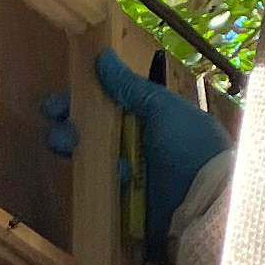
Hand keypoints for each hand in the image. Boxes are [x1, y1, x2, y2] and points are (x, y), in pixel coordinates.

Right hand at [42, 49, 232, 258]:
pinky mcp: (122, 207)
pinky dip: (85, 181)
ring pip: (88, 160)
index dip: (79, 102)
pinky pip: (95, 190)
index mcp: (149, 119)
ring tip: (69, 149)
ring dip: (72, 150)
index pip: (105, 105)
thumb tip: (102, 56)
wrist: (207, 207)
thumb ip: (131, 87)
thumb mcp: (164, 110)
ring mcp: (129, 178)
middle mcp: (137, 146)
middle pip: (91, 132)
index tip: (57, 105)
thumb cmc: (190, 149)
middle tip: (60, 129)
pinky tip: (84, 174)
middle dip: (68, 127)